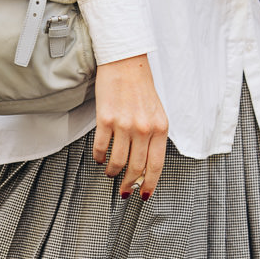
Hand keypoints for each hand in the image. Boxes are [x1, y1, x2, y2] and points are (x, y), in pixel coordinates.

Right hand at [93, 54, 168, 198]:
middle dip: (129, 184)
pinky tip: (100, 158)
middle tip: (123, 190)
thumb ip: (154, 137)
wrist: (126, 64)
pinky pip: (101, 148)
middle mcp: (144, 128)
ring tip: (110, 172)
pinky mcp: (105, 120)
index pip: (156, 165)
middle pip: (136, 168)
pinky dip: (99, 157)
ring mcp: (124, 125)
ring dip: (112, 171)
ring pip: (118, 161)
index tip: (143, 194)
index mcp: (160, 128)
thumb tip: (145, 164)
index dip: (149, 184)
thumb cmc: (141, 88)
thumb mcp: (157, 113)